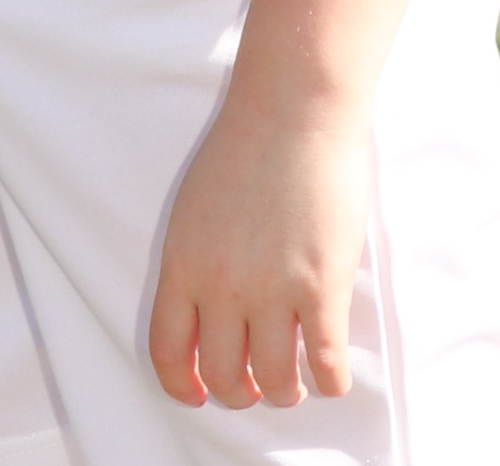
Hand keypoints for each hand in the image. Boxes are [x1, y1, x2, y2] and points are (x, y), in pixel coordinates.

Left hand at [147, 95, 368, 409]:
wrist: (294, 106)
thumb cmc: (248, 145)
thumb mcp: (196, 208)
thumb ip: (199, 261)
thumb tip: (212, 312)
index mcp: (183, 263)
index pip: (168, 352)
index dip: (184, 385)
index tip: (200, 392)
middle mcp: (221, 285)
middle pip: (223, 377)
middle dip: (241, 392)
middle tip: (258, 383)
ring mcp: (272, 289)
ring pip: (275, 381)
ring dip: (286, 391)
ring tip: (295, 380)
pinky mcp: (321, 287)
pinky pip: (325, 365)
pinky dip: (329, 381)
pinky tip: (331, 372)